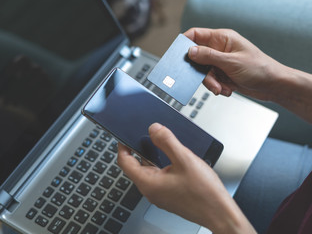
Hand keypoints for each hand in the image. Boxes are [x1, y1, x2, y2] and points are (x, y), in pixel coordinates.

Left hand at [117, 123, 255, 233]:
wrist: (220, 213)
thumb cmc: (204, 193)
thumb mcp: (184, 159)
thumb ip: (166, 141)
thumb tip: (153, 129)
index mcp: (148, 183)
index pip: (124, 162)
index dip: (123, 146)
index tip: (124, 136)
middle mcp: (151, 191)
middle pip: (135, 166)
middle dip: (138, 149)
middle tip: (147, 136)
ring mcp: (160, 194)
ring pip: (148, 171)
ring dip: (152, 157)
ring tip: (162, 144)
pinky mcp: (169, 195)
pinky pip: (158, 177)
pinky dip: (161, 165)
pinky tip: (173, 159)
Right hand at [184, 28, 282, 100]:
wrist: (274, 86)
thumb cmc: (260, 69)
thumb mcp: (231, 62)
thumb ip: (209, 56)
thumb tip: (190, 51)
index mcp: (222, 38)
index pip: (196, 35)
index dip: (185, 44)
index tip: (179, 56)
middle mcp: (219, 49)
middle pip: (197, 57)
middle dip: (200, 72)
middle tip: (207, 79)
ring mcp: (220, 62)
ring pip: (203, 72)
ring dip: (210, 82)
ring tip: (221, 88)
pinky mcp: (222, 74)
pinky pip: (210, 81)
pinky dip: (216, 87)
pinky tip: (226, 89)